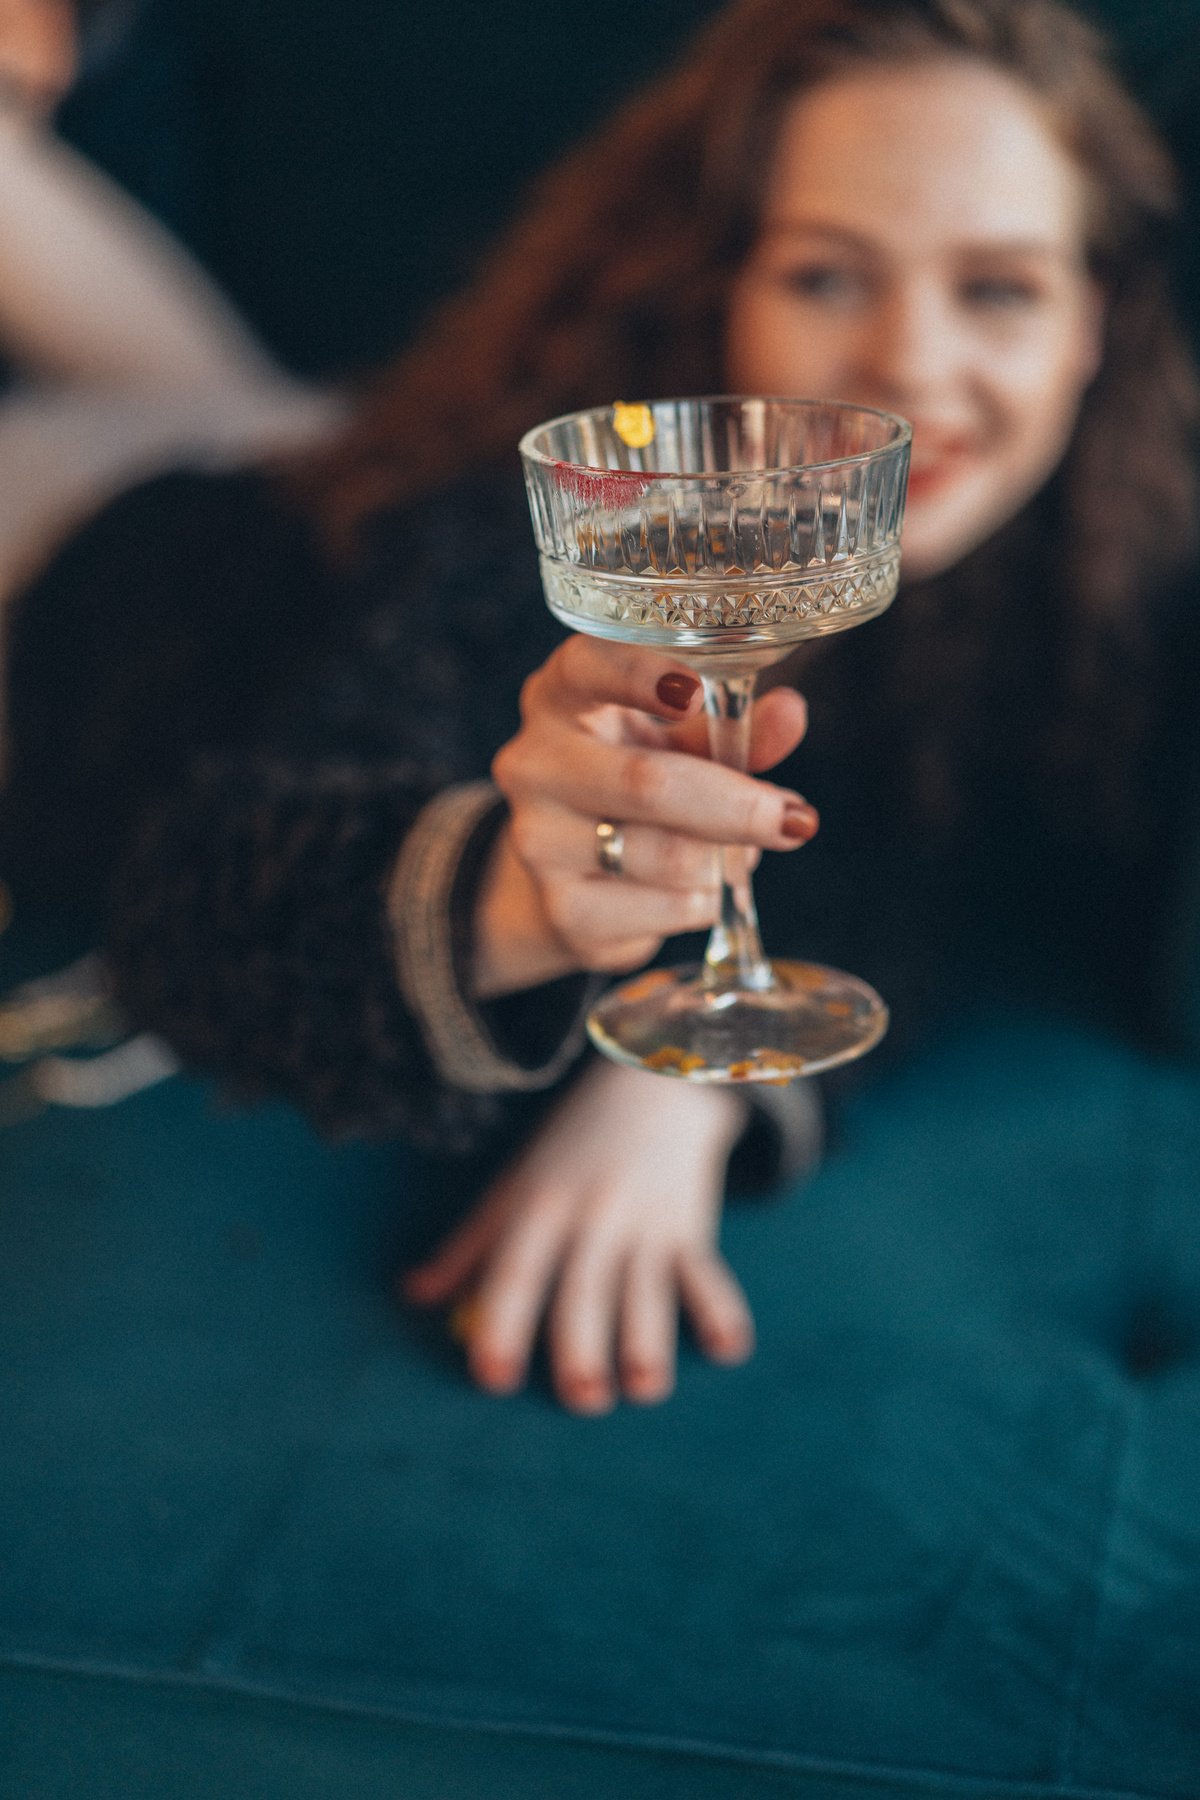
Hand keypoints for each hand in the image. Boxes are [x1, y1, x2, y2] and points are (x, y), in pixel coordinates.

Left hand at [402, 1058, 754, 1412]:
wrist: (648, 1087)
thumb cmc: (568, 1148)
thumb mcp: (514, 1186)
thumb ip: (467, 1246)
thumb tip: (412, 1295)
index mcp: (538, 1208)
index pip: (516, 1271)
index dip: (502, 1323)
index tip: (493, 1377)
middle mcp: (591, 1217)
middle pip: (584, 1289)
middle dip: (584, 1346)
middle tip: (583, 1400)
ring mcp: (645, 1223)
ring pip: (647, 1290)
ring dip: (649, 1340)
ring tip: (645, 1388)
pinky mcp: (690, 1229)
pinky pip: (708, 1274)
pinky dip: (721, 1310)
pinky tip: (729, 1349)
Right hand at [473, 636, 813, 997]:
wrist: (567, 873)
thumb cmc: (633, 778)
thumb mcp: (680, 741)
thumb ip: (732, 726)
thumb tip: (789, 713)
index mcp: (561, 696)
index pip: (586, 669)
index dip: (640, 677)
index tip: (695, 692)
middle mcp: (535, 763)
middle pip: (646, 783)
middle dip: (735, 805)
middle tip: (796, 818)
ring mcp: (540, 841)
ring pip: (670, 857)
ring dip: (725, 859)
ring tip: (731, 853)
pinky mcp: (564, 910)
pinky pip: (671, 909)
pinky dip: (706, 900)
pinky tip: (693, 889)